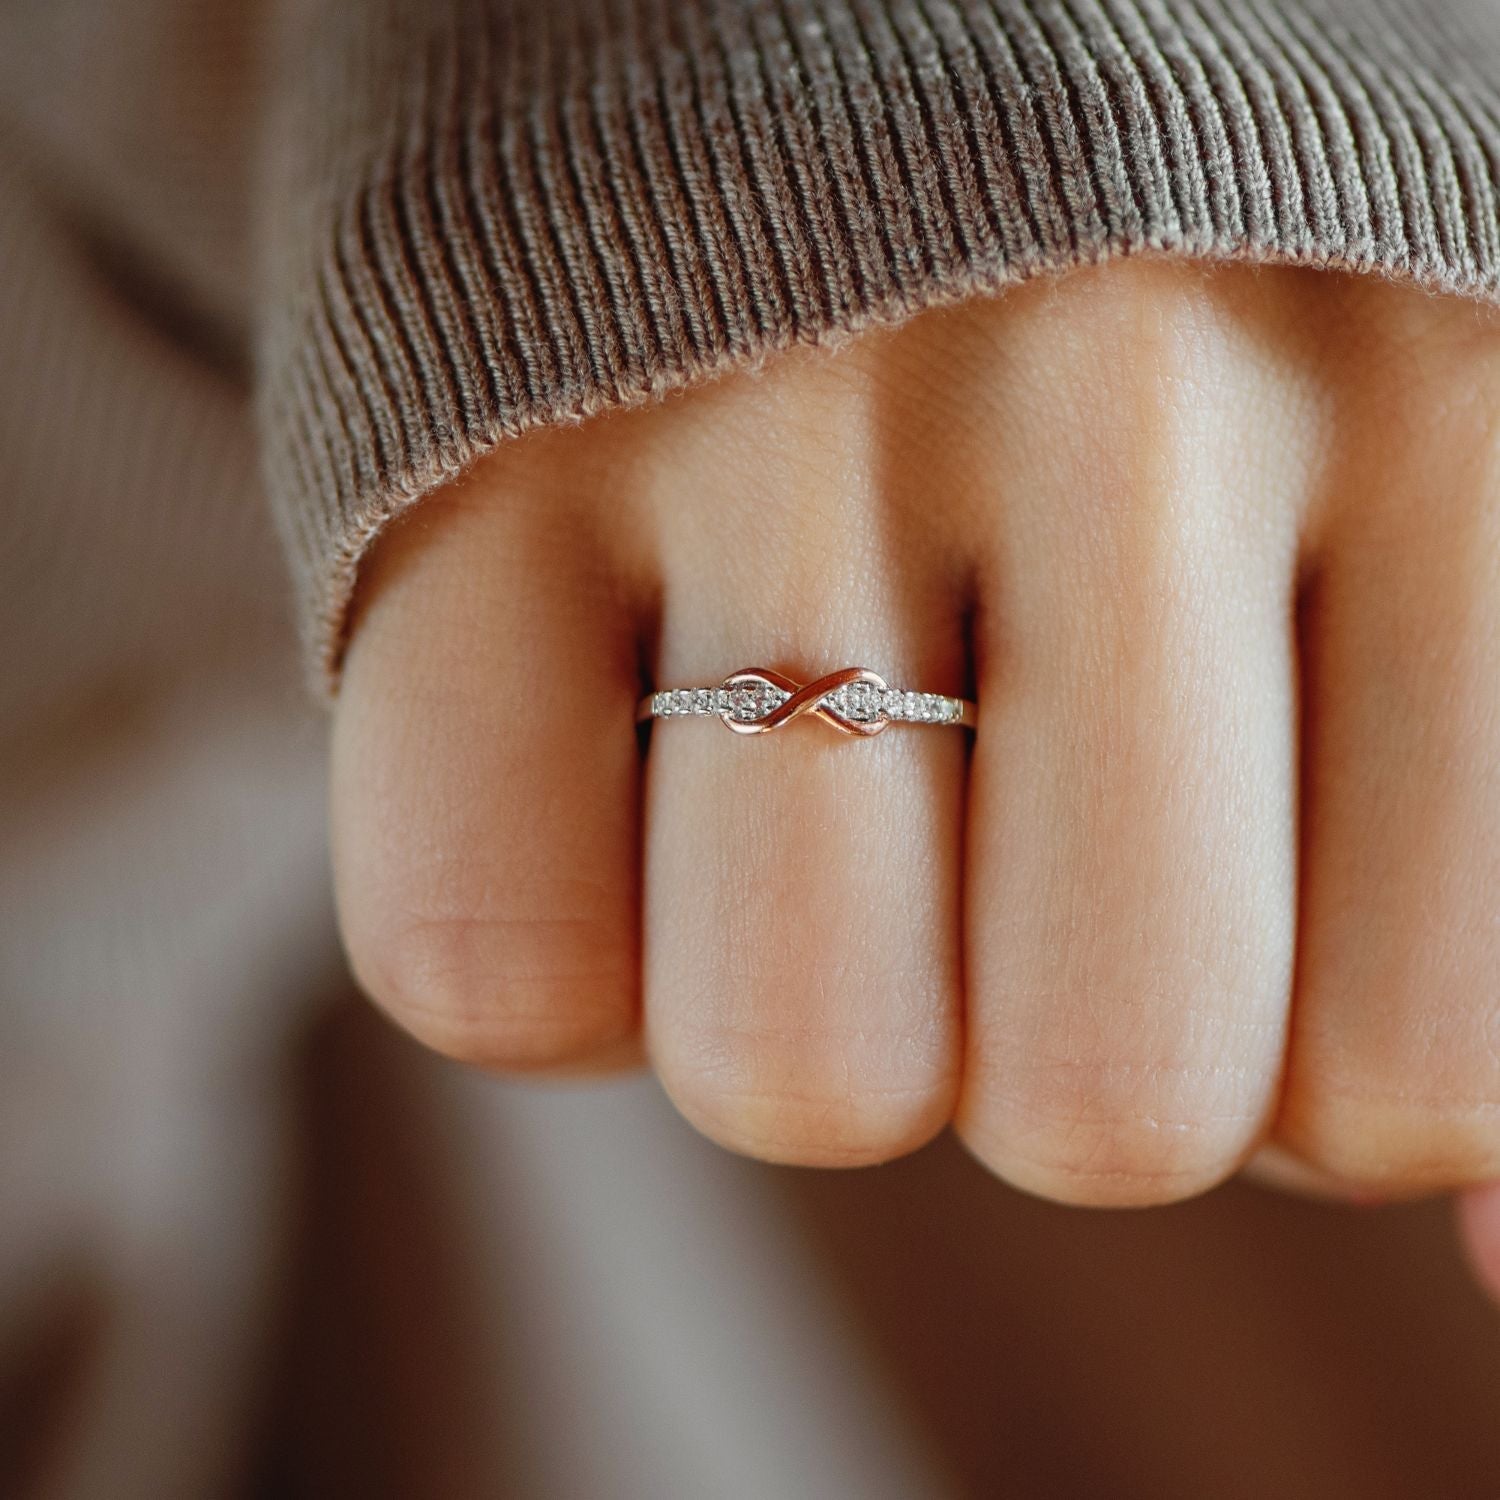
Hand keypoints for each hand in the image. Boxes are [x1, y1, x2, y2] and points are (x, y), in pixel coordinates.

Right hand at [327, 260, 1499, 1292]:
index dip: (1298, 1070)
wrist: (819, 59)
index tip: (1225, 862)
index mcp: (1461, 415)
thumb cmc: (1172, 377)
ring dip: (811, 1016)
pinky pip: (483, 969)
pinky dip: (547, 954)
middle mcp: (1126, 379)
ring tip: (815, 785)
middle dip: (1049, 1056)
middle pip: (1103, 1107)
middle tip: (1002, 819)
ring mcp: (770, 403)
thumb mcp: (1427, 572)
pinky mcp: (473, 466)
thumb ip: (1486, 925)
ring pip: (797, 1069)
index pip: (1414, 1080)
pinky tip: (608, 759)